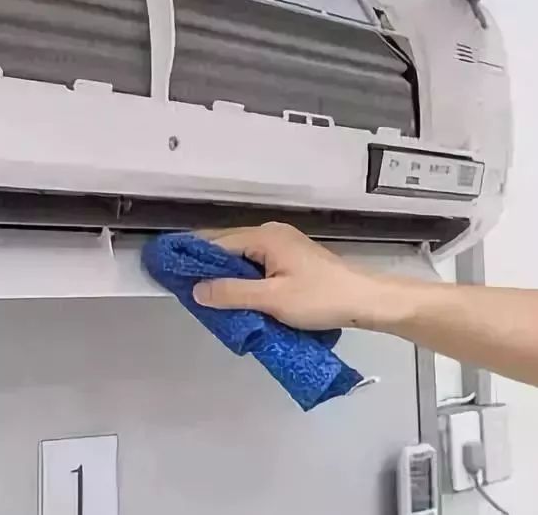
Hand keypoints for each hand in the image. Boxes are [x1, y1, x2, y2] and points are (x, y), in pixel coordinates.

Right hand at [193, 222, 422, 331]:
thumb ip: (232, 293)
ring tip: (209, 300)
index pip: (217, 244)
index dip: (193, 259)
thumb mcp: (272, 300)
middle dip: (209, 271)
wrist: (365, 302)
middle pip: (229, 250)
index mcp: (265, 237)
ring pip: (243, 261)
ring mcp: (283, 247)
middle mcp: (272, 235)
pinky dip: (246, 282)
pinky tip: (238, 300)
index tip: (171, 273)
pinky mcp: (292, 261)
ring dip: (228, 279)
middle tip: (188, 293)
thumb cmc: (321, 298)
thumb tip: (196, 290)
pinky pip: (258, 268)